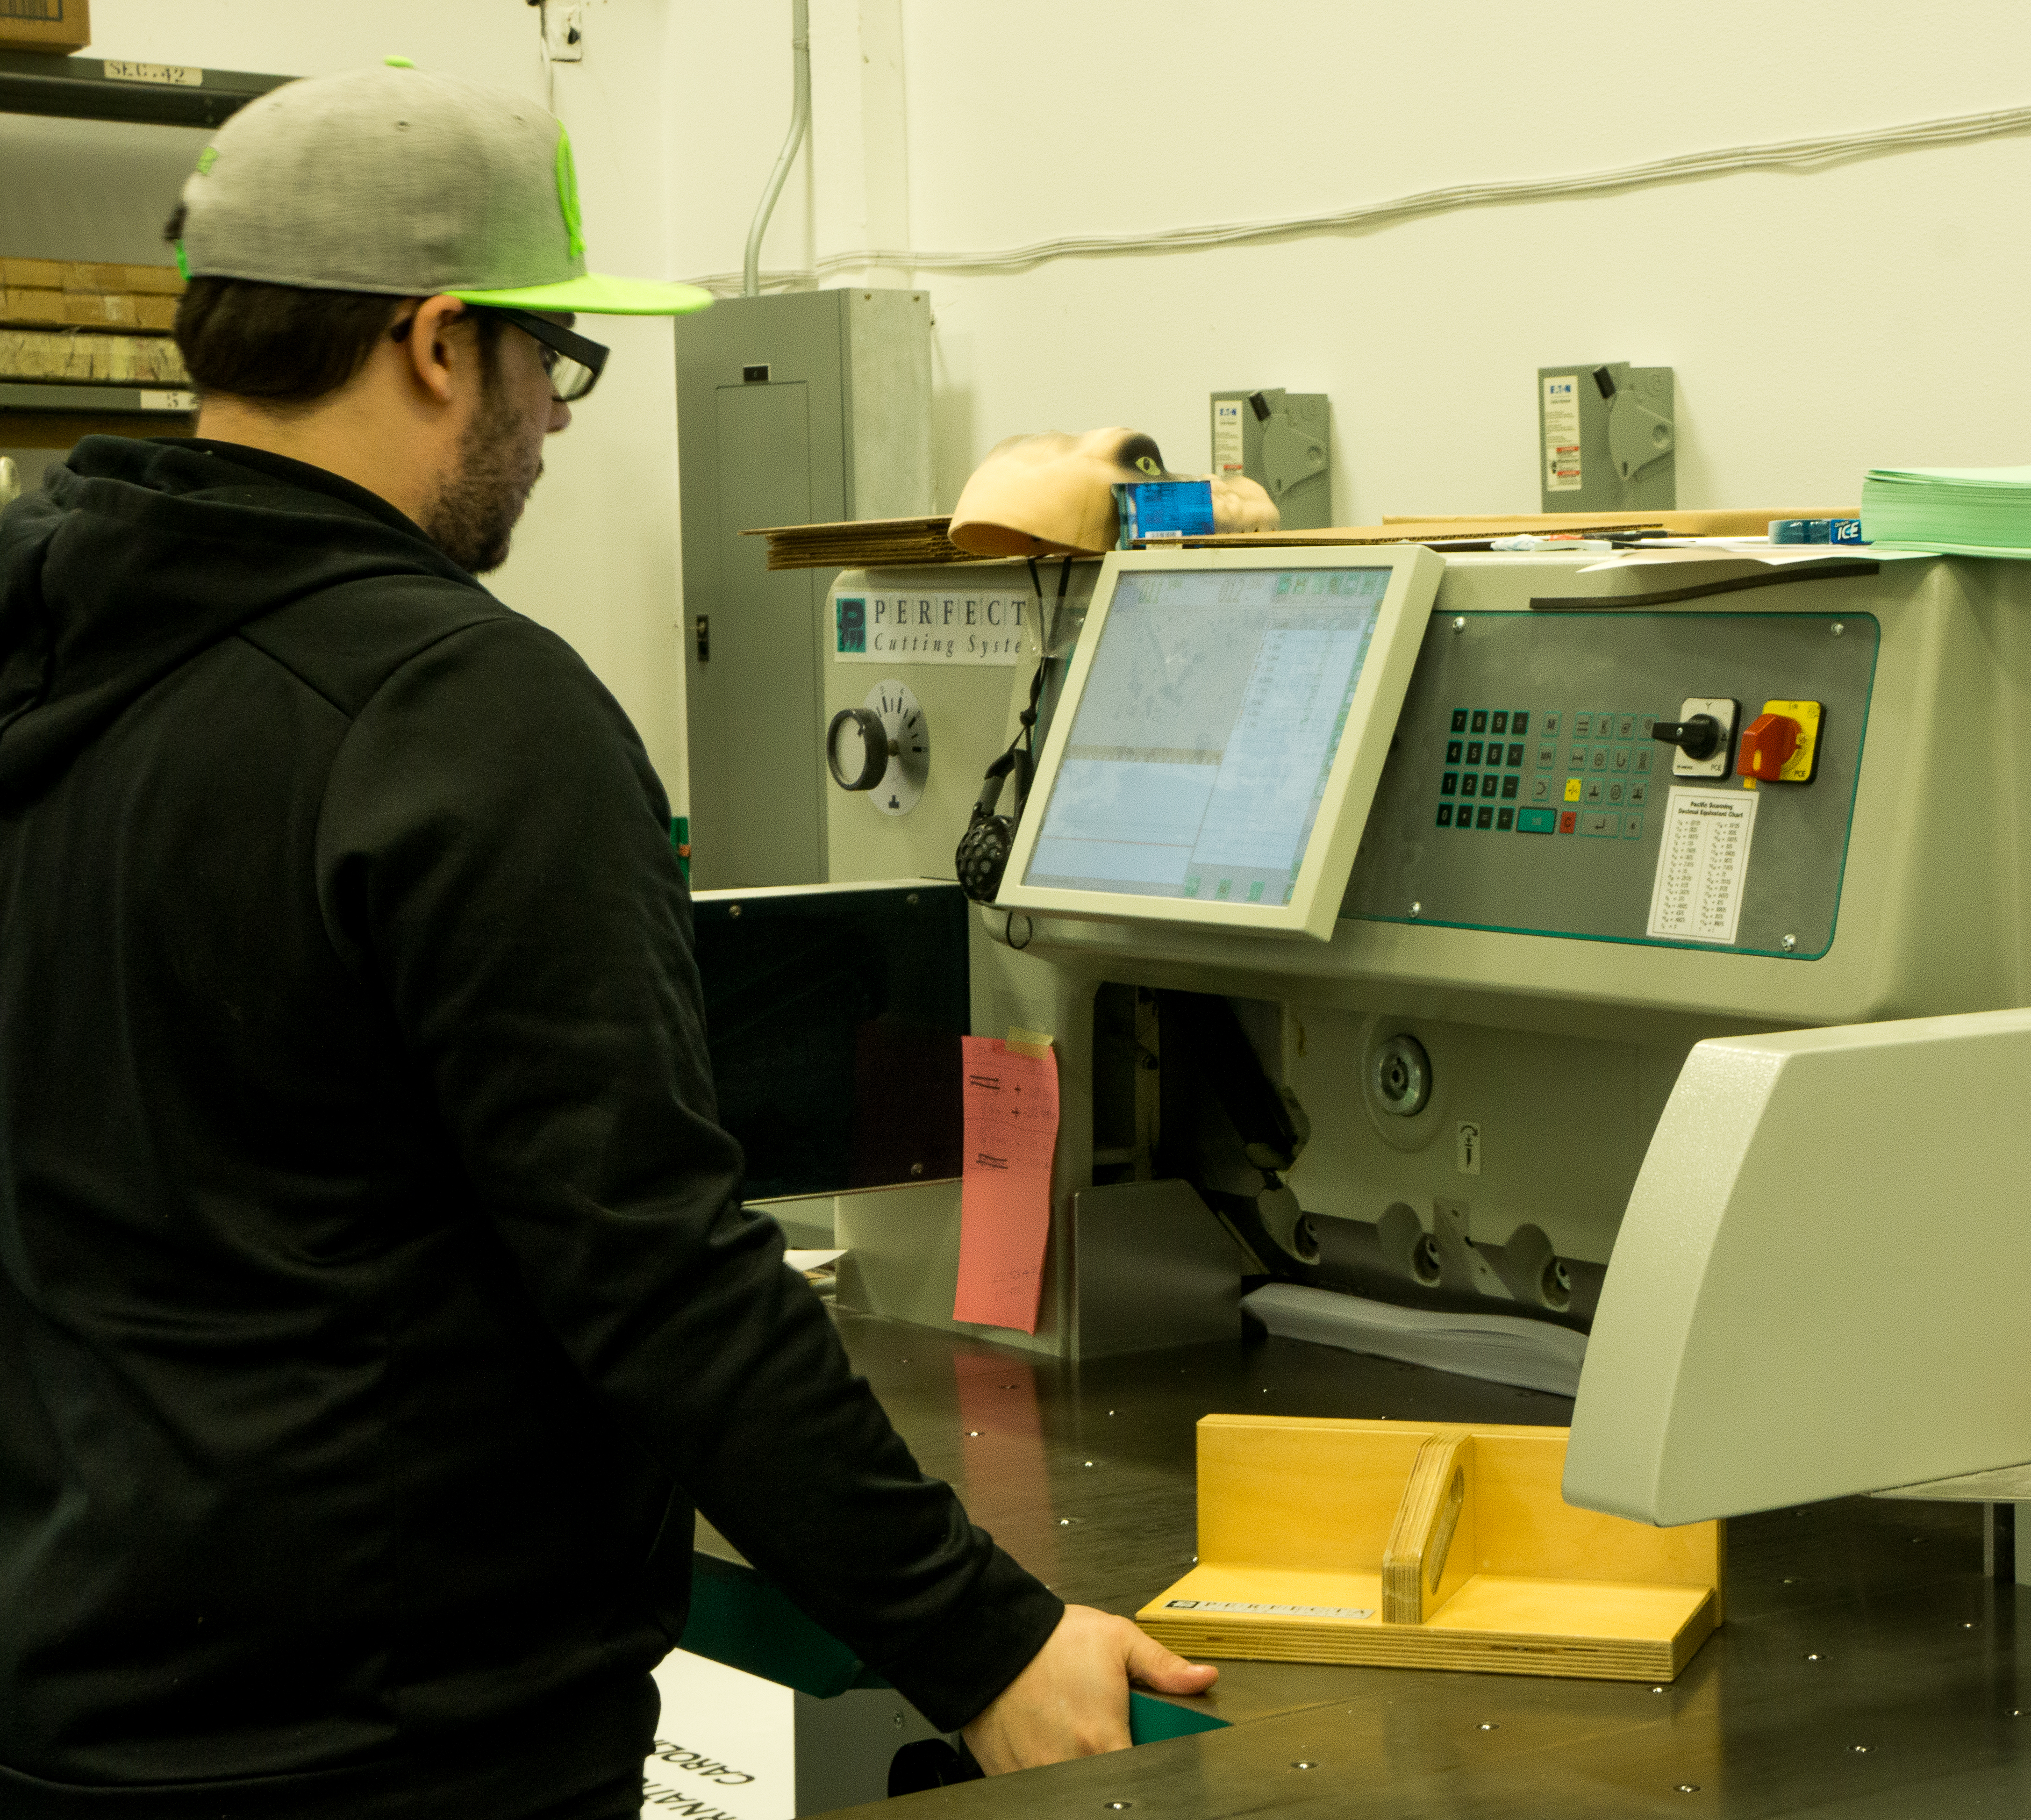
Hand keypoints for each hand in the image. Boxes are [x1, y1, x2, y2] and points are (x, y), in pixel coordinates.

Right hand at [960, 1604, 1218, 1774]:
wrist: (989, 1636)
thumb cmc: (1049, 1640)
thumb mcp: (1116, 1640)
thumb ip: (1163, 1666)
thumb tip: (1201, 1678)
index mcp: (1103, 1739)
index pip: (1144, 1779)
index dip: (1151, 1768)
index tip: (1144, 1749)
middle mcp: (1072, 1765)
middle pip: (1110, 1786)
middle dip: (1112, 1758)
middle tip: (1106, 1733)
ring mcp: (1039, 1775)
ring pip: (1075, 1787)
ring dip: (1081, 1763)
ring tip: (1075, 1731)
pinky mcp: (1010, 1777)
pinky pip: (1041, 1786)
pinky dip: (1049, 1767)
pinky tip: (1050, 1737)